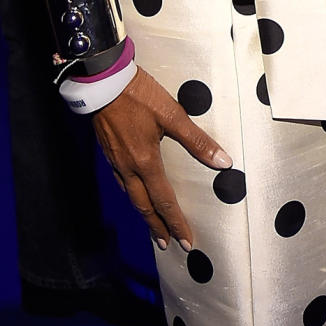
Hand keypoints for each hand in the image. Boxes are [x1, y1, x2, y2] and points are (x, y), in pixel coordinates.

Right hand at [91, 66, 231, 250]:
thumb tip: (223, 161)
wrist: (103, 81)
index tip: (185, 241)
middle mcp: (128, 167)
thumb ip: (197, 140)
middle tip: (167, 244)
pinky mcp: (108, 151)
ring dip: (143, 213)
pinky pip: (121, 182)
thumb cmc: (138, 95)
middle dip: (157, 226)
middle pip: (144, 206)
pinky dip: (131, 194)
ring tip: (152, 224)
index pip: (164, 200)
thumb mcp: (172, 114)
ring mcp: (115, 160)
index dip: (176, 222)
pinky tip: (134, 191)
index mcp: (146, 161)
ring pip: (131, 196)